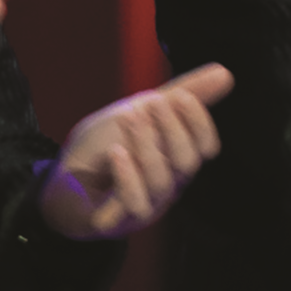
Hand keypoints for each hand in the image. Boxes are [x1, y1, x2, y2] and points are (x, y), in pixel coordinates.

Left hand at [39, 63, 232, 238]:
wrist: (64, 178)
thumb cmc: (107, 147)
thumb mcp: (142, 111)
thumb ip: (182, 94)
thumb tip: (225, 72)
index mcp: (177, 159)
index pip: (206, 147)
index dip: (199, 124)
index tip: (182, 96)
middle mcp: (168, 184)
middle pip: (187, 164)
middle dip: (174, 131)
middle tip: (155, 102)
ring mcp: (145, 203)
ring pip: (161, 182)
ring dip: (146, 146)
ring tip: (128, 117)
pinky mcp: (117, 217)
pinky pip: (133, 205)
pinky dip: (128, 178)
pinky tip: (117, 153)